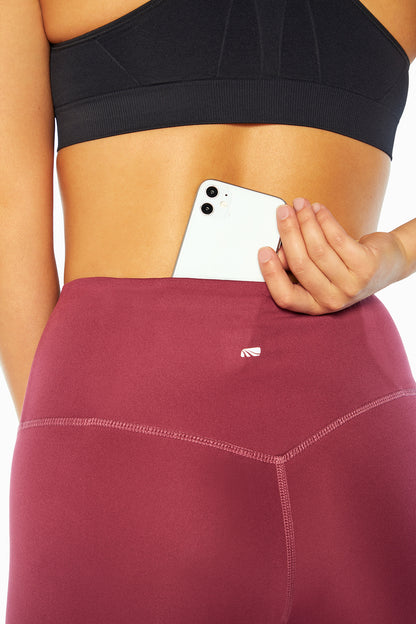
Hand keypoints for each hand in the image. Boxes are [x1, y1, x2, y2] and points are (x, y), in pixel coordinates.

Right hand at [257, 197, 405, 314]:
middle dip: (288, 233)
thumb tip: (279, 248)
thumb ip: (297, 265)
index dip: (272, 274)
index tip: (263, 250)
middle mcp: (333, 300)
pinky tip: (318, 209)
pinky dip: (325, 220)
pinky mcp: (366, 266)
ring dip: (306, 221)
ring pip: (319, 248)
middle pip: (301, 265)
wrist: (387, 265)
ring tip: (300, 204)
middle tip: (282, 212)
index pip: (286, 297)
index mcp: (315, 305)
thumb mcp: (319, 273)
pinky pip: (338, 239)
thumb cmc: (346, 266)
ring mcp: (351, 285)